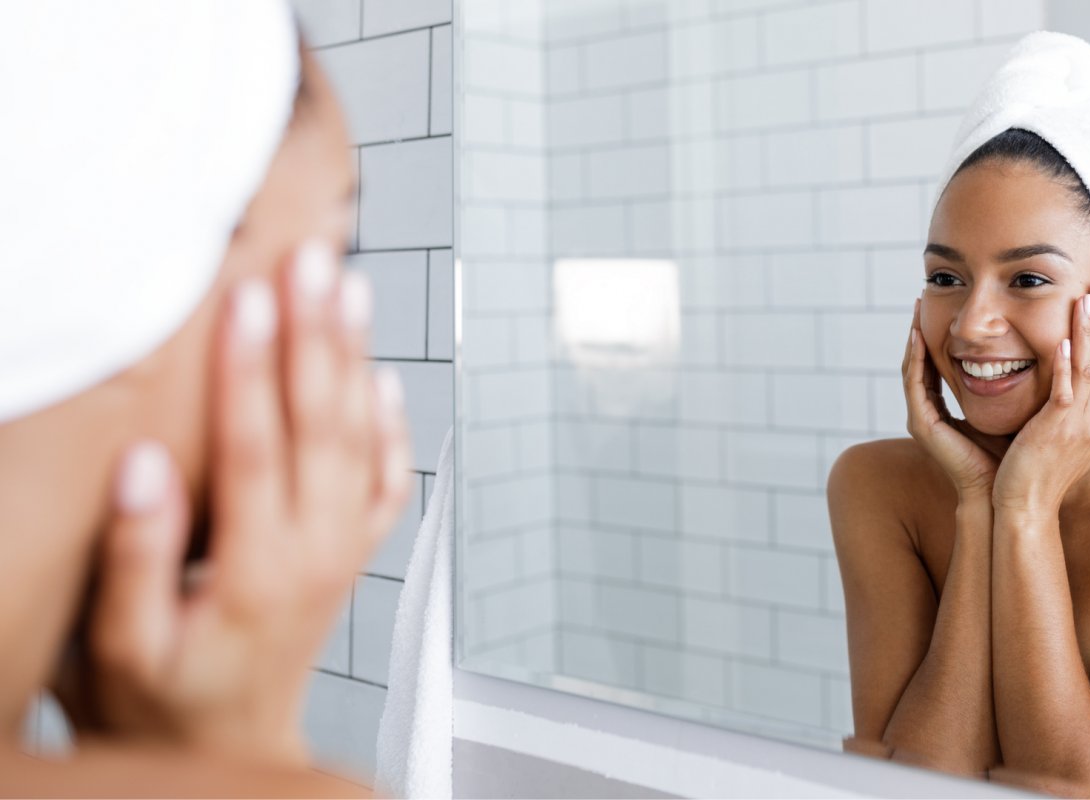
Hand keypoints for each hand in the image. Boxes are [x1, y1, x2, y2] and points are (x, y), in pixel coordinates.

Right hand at [57, 241, 413, 762]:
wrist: (229, 743)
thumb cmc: (165, 697)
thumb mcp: (122, 646)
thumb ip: (135, 556)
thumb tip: (145, 464)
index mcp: (255, 570)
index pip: (257, 449)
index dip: (252, 369)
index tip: (249, 298)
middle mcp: (315, 551)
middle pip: (321, 426)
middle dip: (315, 336)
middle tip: (314, 260)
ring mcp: (344, 549)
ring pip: (358, 439)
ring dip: (354, 359)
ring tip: (351, 288)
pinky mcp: (353, 551)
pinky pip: (386, 481)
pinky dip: (390, 426)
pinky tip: (385, 377)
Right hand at [904, 297, 1003, 499]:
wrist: (1005, 493)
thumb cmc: (1012, 458)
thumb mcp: (1009, 411)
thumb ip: (1009, 388)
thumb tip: (1032, 357)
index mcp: (944, 412)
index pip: (935, 366)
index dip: (936, 338)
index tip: (943, 309)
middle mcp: (928, 414)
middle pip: (919, 363)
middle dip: (919, 331)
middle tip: (922, 298)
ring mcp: (920, 419)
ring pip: (912, 368)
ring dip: (913, 338)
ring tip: (917, 309)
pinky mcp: (922, 425)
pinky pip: (914, 384)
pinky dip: (916, 358)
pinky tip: (919, 336)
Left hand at [993, 282, 1089, 514]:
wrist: (1024, 509)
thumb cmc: (1031, 475)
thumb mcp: (1053, 437)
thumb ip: (1058, 412)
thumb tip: (1056, 392)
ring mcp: (1077, 424)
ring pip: (1089, 369)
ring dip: (1089, 331)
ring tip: (1088, 299)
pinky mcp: (1056, 431)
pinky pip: (1065, 392)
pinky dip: (1065, 365)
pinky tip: (1063, 341)